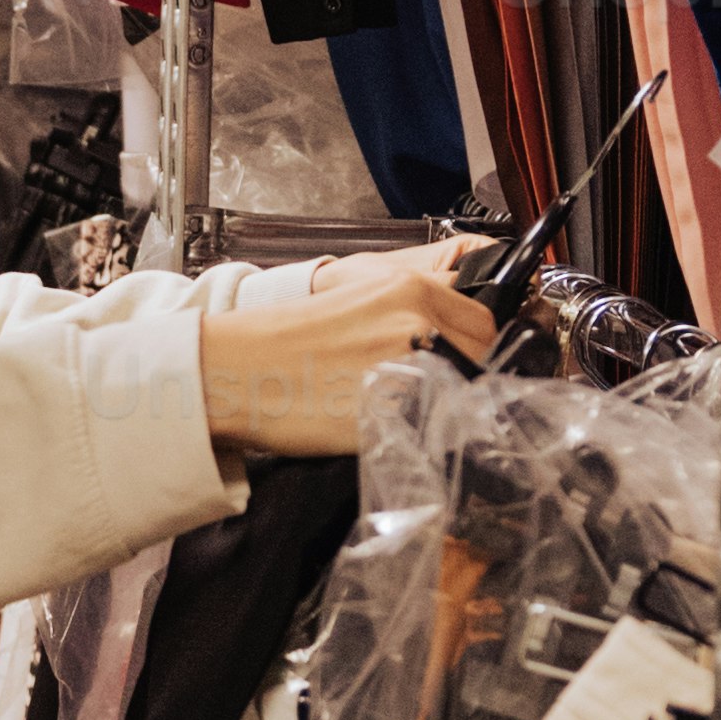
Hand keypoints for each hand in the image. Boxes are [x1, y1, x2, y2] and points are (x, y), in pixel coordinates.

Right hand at [196, 239, 494, 459]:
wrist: (235, 370)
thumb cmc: (284, 341)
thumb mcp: (358, 304)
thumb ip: (411, 316)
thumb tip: (452, 344)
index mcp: (410, 289)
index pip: (485, 321)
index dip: (479, 346)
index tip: (465, 363)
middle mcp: (419, 321)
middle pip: (485, 356)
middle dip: (473, 375)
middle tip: (440, 392)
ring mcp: (412, 367)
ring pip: (470, 392)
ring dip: (455, 403)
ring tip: (414, 409)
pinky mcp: (397, 410)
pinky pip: (439, 427)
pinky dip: (430, 431)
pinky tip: (397, 427)